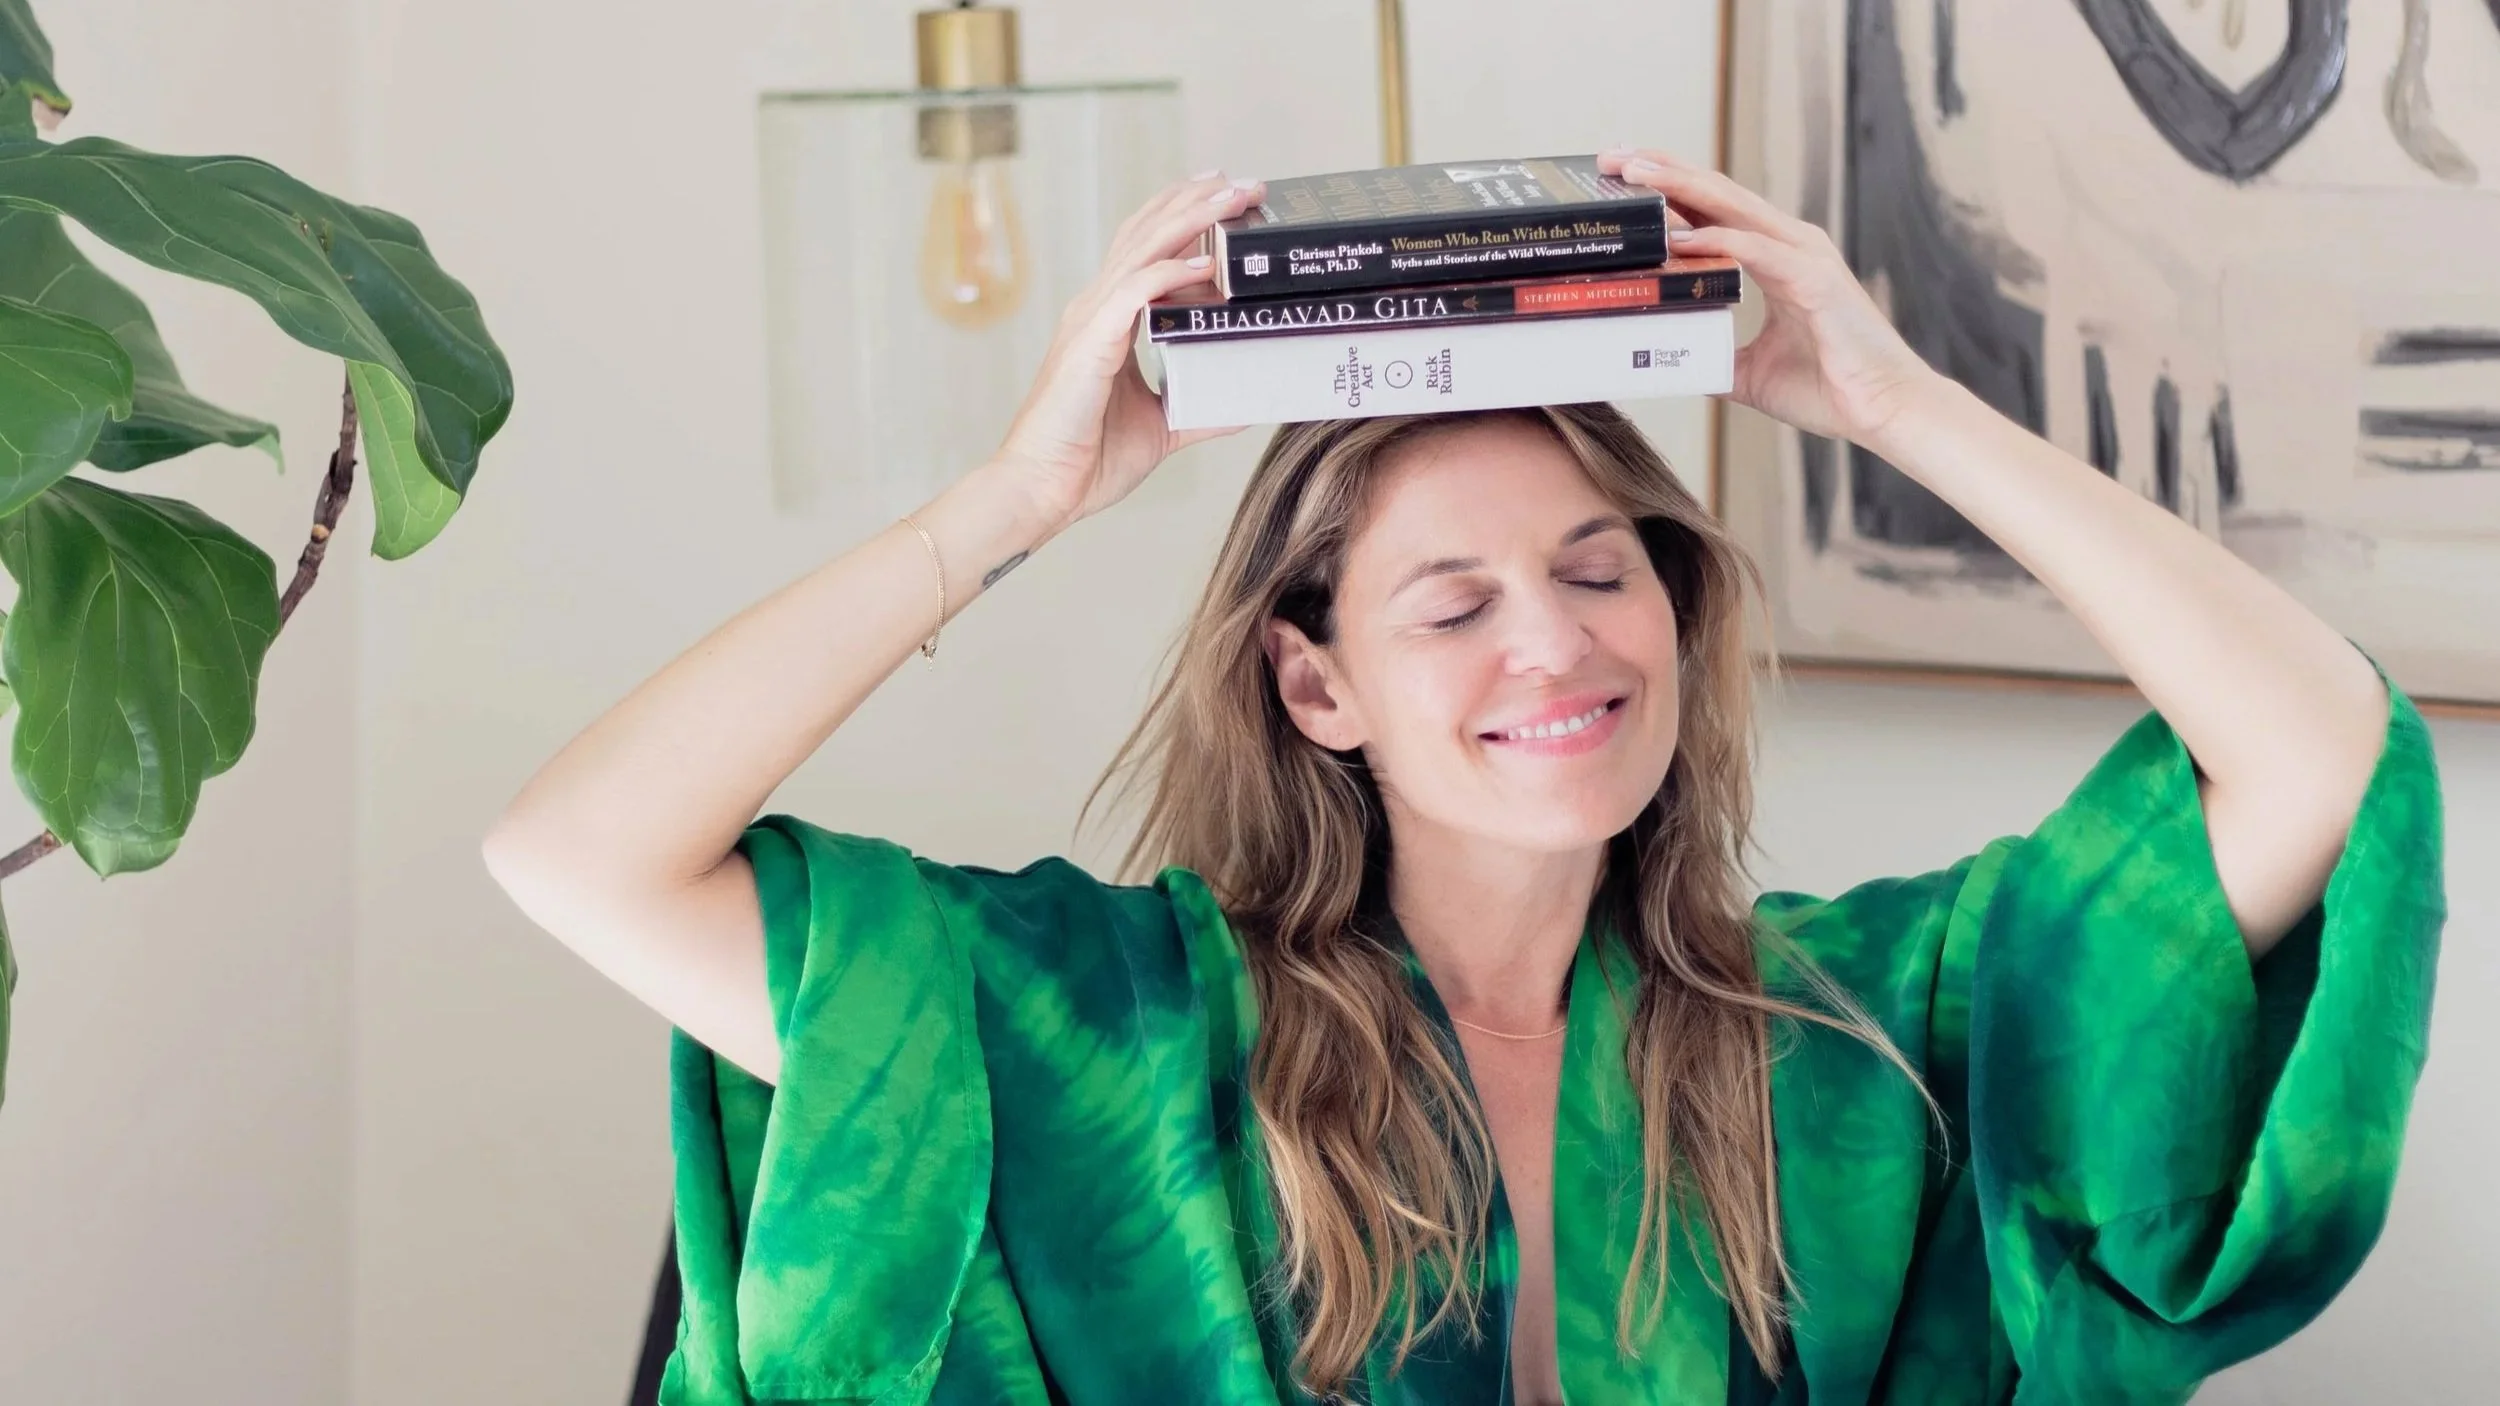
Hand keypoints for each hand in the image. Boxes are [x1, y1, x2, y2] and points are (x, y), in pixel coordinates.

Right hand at [993, 171, 1265, 529]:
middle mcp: (1096, 310)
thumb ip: (1199, 409)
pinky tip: (1206, 263)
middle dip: (1195, 202)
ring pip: (1144, 249)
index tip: (1225, 197)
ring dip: (1192, 219)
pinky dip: (1171, 272)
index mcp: (1107, 323)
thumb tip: (1243, 403)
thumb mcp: (1162, 428)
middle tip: (1243, 182)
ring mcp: (1090, 322)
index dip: (1181, 217)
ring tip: (1233, 196)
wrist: (1043, 491)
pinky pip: (1134, 293)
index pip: (1144, 250)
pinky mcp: (1091, 344)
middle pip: (1146, 233)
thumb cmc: (1086, 461)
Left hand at [1597, 148, 1939, 444]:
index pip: (1715, 211)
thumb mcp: (1751, 373)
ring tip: (1634, 173)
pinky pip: (1756, 251)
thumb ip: (1715, 357)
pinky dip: (1717, 240)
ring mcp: (1805, 258)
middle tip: (1612, 158)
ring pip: (1733, 208)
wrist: (1885, 412)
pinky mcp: (1815, 281)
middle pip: (1717, 194)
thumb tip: (1672, 362)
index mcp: (1778, 259)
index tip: (1622, 177)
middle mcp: (1791, 246)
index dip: (1670, 189)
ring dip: (1681, 188)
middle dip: (1663, 172)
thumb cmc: (1832, 388)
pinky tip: (1680, 237)